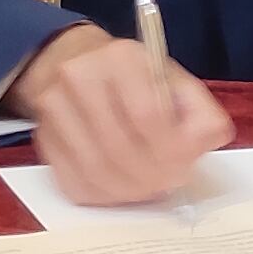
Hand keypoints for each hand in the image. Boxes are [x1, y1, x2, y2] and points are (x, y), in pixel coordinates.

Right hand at [5, 22, 232, 202]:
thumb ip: (199, 111)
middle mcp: (79, 76)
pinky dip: (105, 195)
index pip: (147, 115)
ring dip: (130, 190)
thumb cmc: (134, 78)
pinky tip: (122, 187)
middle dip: (153, 176)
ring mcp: (53, 108)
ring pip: (96, 171)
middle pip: (120, 147)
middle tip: (170, 183)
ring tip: (149, 187)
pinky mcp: (42, 138)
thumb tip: (209, 139)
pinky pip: (75, 183)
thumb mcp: (173, 81)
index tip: (186, 165)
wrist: (74, 62)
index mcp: (121, 57)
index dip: (172, 150)